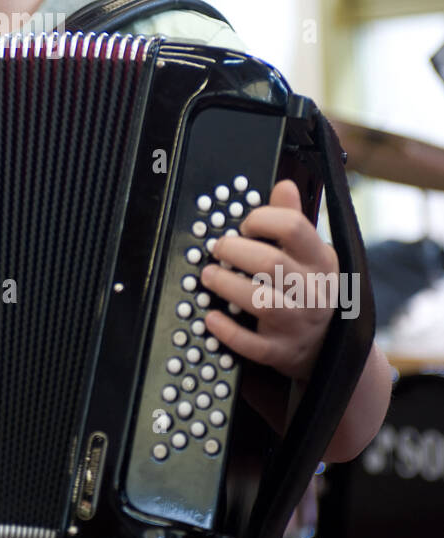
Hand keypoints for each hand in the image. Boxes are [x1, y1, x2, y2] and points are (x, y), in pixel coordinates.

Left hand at [198, 179, 339, 380]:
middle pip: (271, 263)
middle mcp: (313, 292)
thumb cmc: (309, 289)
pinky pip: (252, 344)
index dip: (262, 219)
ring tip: (209, 275)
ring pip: (261, 303)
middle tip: (218, 248)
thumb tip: (284, 185)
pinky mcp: (281, 352)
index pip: (294, 228)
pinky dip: (228, 331)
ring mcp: (298, 325)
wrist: (328, 348)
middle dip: (236, 251)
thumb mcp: (311, 255)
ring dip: (228, 285)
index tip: (244, 225)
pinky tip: (211, 318)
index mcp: (321, 261)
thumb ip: (293, 220)